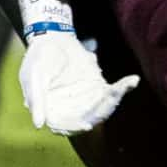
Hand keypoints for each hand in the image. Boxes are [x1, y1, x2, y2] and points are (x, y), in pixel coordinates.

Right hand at [16, 0, 138, 134]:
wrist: (53, 38)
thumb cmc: (39, 58)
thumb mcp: (33, 75)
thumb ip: (36, 98)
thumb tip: (39, 125)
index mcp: (52, 112)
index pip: (64, 127)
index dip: (74, 128)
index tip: (85, 126)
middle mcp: (72, 110)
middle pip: (89, 119)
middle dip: (101, 111)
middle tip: (111, 98)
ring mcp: (87, 99)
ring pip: (103, 108)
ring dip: (114, 100)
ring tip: (126, 86)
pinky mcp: (98, 87)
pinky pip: (113, 92)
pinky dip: (123, 88)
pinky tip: (132, 81)